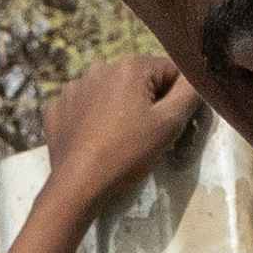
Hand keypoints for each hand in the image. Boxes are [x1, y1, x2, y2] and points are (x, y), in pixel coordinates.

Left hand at [35, 49, 199, 200]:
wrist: (77, 186)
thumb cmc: (127, 154)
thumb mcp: (169, 124)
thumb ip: (189, 92)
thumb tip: (195, 75)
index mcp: (131, 66)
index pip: (170, 72)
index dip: (175, 99)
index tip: (167, 125)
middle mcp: (100, 67)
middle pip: (139, 82)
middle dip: (146, 104)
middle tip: (144, 137)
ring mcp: (74, 87)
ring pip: (111, 94)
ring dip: (120, 110)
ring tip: (118, 141)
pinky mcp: (57, 108)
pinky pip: (85, 108)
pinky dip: (93, 121)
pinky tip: (95, 142)